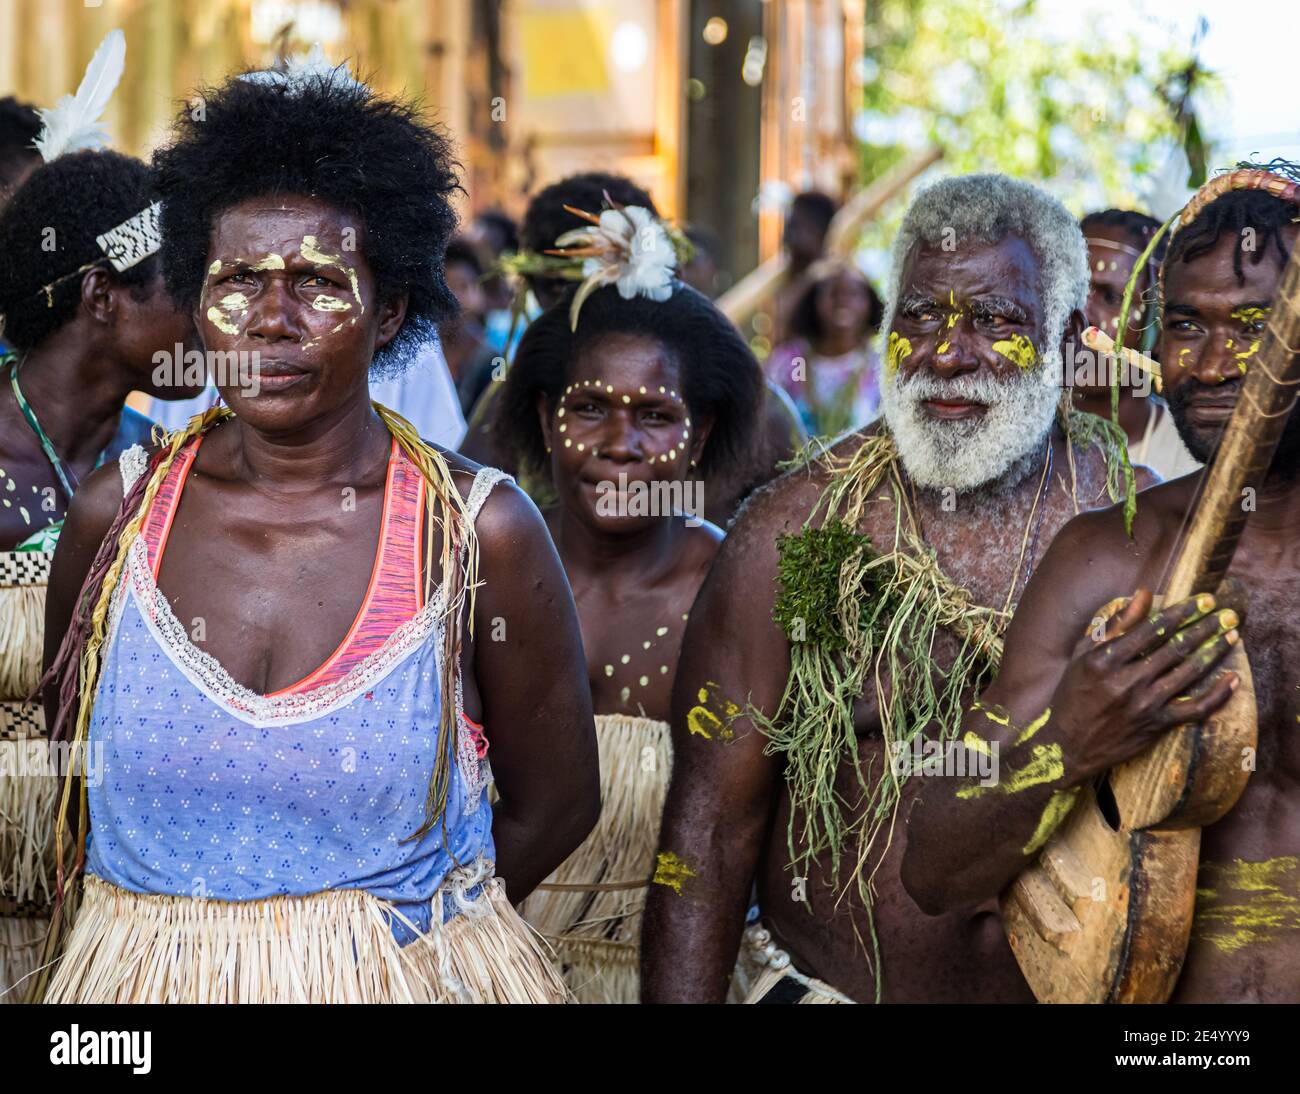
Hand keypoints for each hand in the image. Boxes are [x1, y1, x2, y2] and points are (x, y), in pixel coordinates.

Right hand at [1049, 589, 1239, 780]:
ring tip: (1231, 635)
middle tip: (1226, 613)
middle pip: (1175, 648)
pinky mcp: (1157, 724)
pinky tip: (1232, 678)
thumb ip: (1114, 624)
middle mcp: (1127, 680)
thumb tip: (1142, 595)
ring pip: (1189, 672)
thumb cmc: (1073, 693)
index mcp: (1106, 660)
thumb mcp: (1083, 654)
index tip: (1203, 600)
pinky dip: (1218, 694)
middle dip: (1205, 627)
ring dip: (1214, 651)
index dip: (1182, 612)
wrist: (1067, 744)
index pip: (1153, 629)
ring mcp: (1144, 704)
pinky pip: (1195, 708)